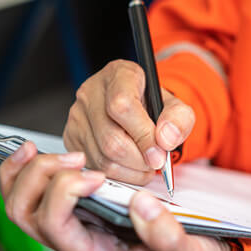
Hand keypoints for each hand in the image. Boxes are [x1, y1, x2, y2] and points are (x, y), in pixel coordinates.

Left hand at [0, 142, 231, 250]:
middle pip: (25, 213)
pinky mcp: (77, 214)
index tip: (97, 175)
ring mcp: (72, 230)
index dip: (64, 192)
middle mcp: (75, 246)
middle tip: (71, 158)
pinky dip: (29, 171)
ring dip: (25, 172)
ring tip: (40, 148)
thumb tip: (140, 204)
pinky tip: (41, 152)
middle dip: (37, 177)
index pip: (54, 225)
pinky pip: (35, 195)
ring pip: (23, 203)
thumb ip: (166, 235)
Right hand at [63, 60, 195, 184]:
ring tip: (145, 165)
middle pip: (111, 139)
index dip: (143, 135)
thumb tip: (166, 140)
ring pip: (102, 159)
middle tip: (156, 162)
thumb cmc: (149, 104)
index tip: (159, 153)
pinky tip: (129, 166)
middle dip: (140, 160)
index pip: (122, 106)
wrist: (133, 106)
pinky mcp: (71, 137)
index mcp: (118, 75)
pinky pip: (94, 166)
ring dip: (131, 172)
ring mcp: (77, 116)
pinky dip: (118, 175)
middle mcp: (90, 93)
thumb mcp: (173, 105)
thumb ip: (179, 119)